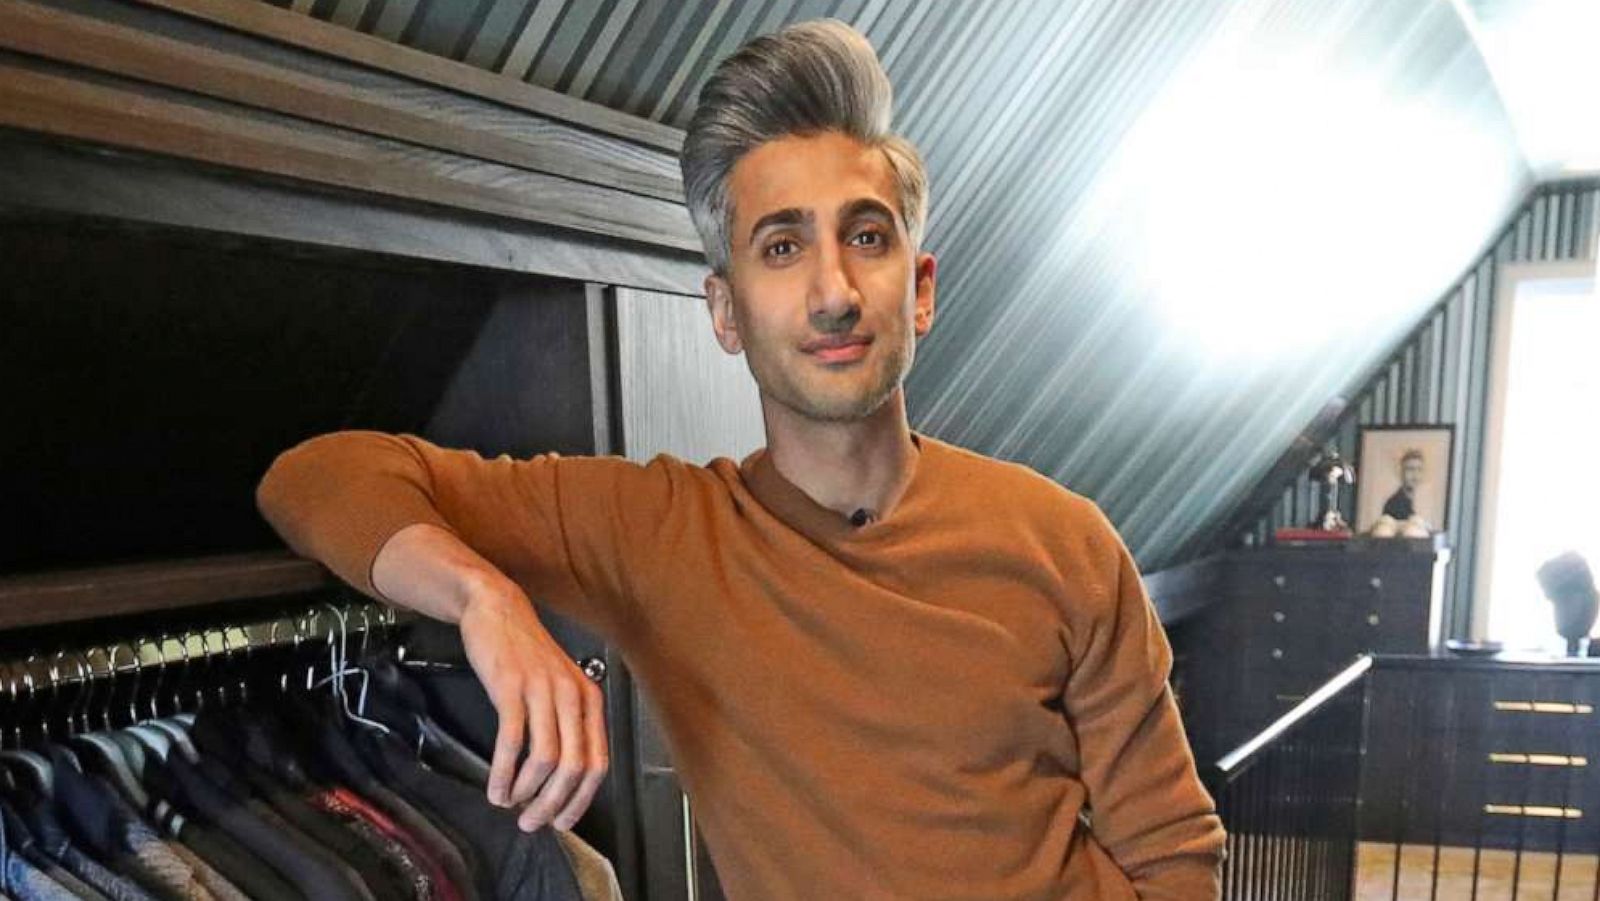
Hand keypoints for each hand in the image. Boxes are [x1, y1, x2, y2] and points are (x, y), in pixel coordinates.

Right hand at [458, 586, 608, 831]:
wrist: (498, 610)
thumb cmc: (527, 654)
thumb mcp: (560, 686)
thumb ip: (567, 725)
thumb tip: (561, 779)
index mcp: (590, 700)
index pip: (598, 763)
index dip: (581, 800)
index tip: (562, 821)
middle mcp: (572, 696)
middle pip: (573, 767)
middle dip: (552, 804)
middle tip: (531, 822)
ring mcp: (542, 691)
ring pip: (545, 759)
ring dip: (526, 792)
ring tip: (510, 804)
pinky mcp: (511, 687)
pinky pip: (511, 741)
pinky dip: (502, 772)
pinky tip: (495, 787)